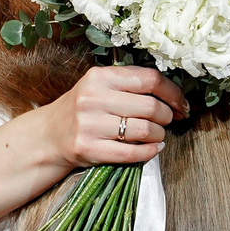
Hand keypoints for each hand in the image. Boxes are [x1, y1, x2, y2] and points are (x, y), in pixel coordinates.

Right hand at [33, 66, 189, 169]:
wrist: (49, 136)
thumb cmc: (82, 109)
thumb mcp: (99, 86)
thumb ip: (129, 84)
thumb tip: (172, 95)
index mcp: (100, 77)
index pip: (149, 79)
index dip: (173, 92)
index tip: (181, 103)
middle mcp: (93, 98)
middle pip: (150, 107)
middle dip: (167, 116)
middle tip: (168, 120)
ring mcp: (90, 125)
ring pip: (144, 131)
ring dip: (159, 135)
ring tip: (158, 135)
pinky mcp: (89, 149)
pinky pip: (132, 153)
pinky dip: (150, 152)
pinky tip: (153, 148)